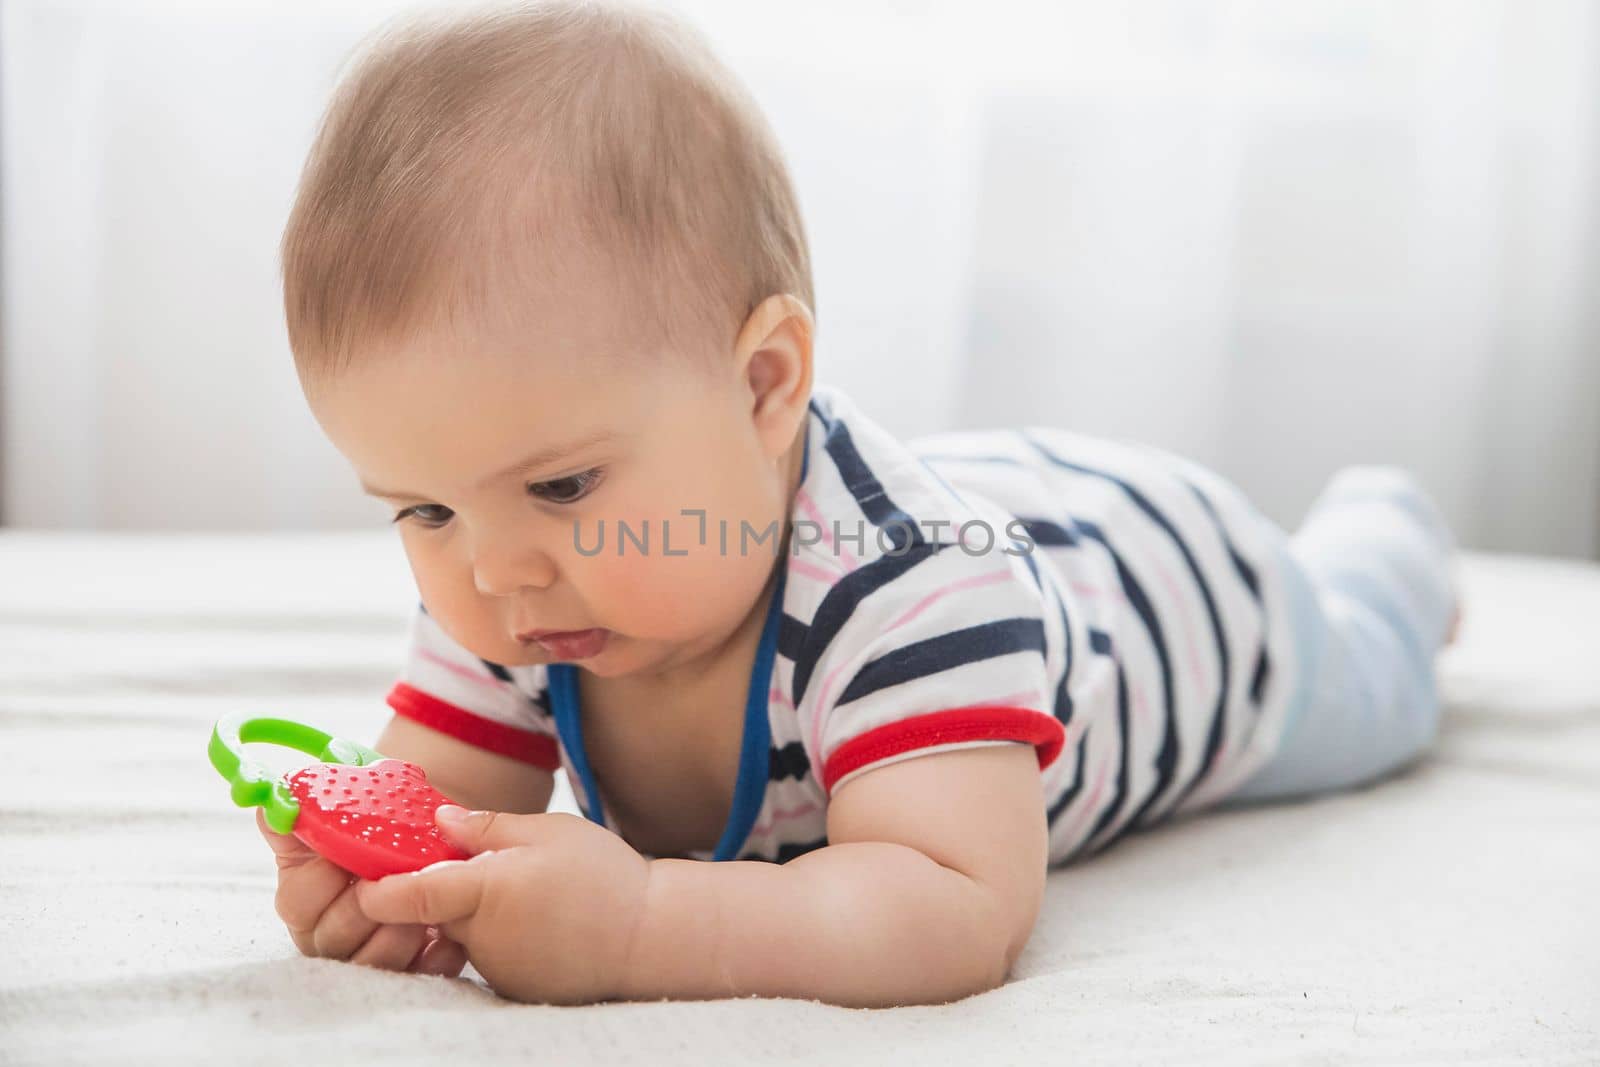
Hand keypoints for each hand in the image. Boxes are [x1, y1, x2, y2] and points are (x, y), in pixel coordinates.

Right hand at [257, 807, 466, 976]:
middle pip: (332, 937)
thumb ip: (310, 809)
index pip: (296, 902)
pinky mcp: (409, 972)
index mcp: (304, 898)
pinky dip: (436, 953)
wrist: (433, 850)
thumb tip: (275, 801)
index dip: (321, 880)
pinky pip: (418, 974)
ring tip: (430, 900)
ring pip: (374, 961)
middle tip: (397, 878)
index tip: (348, 857)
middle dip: (368, 906)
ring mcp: (367, 959)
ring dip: (403, 929)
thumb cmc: (381, 831)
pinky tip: (451, 933)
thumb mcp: (346, 813)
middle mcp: (328, 935)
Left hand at [354, 806, 650, 1004]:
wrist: (652, 938)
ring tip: (534, 893)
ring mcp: (497, 968)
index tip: (362, 879)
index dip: (379, 888)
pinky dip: (504, 936)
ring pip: (466, 932)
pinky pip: (491, 955)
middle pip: (440, 909)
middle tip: (487, 861)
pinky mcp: (513, 987)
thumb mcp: (550, 831)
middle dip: (449, 887)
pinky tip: (543, 921)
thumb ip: (489, 827)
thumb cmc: (605, 876)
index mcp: (487, 889)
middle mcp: (483, 936)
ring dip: (479, 912)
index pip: (410, 893)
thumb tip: (439, 821)